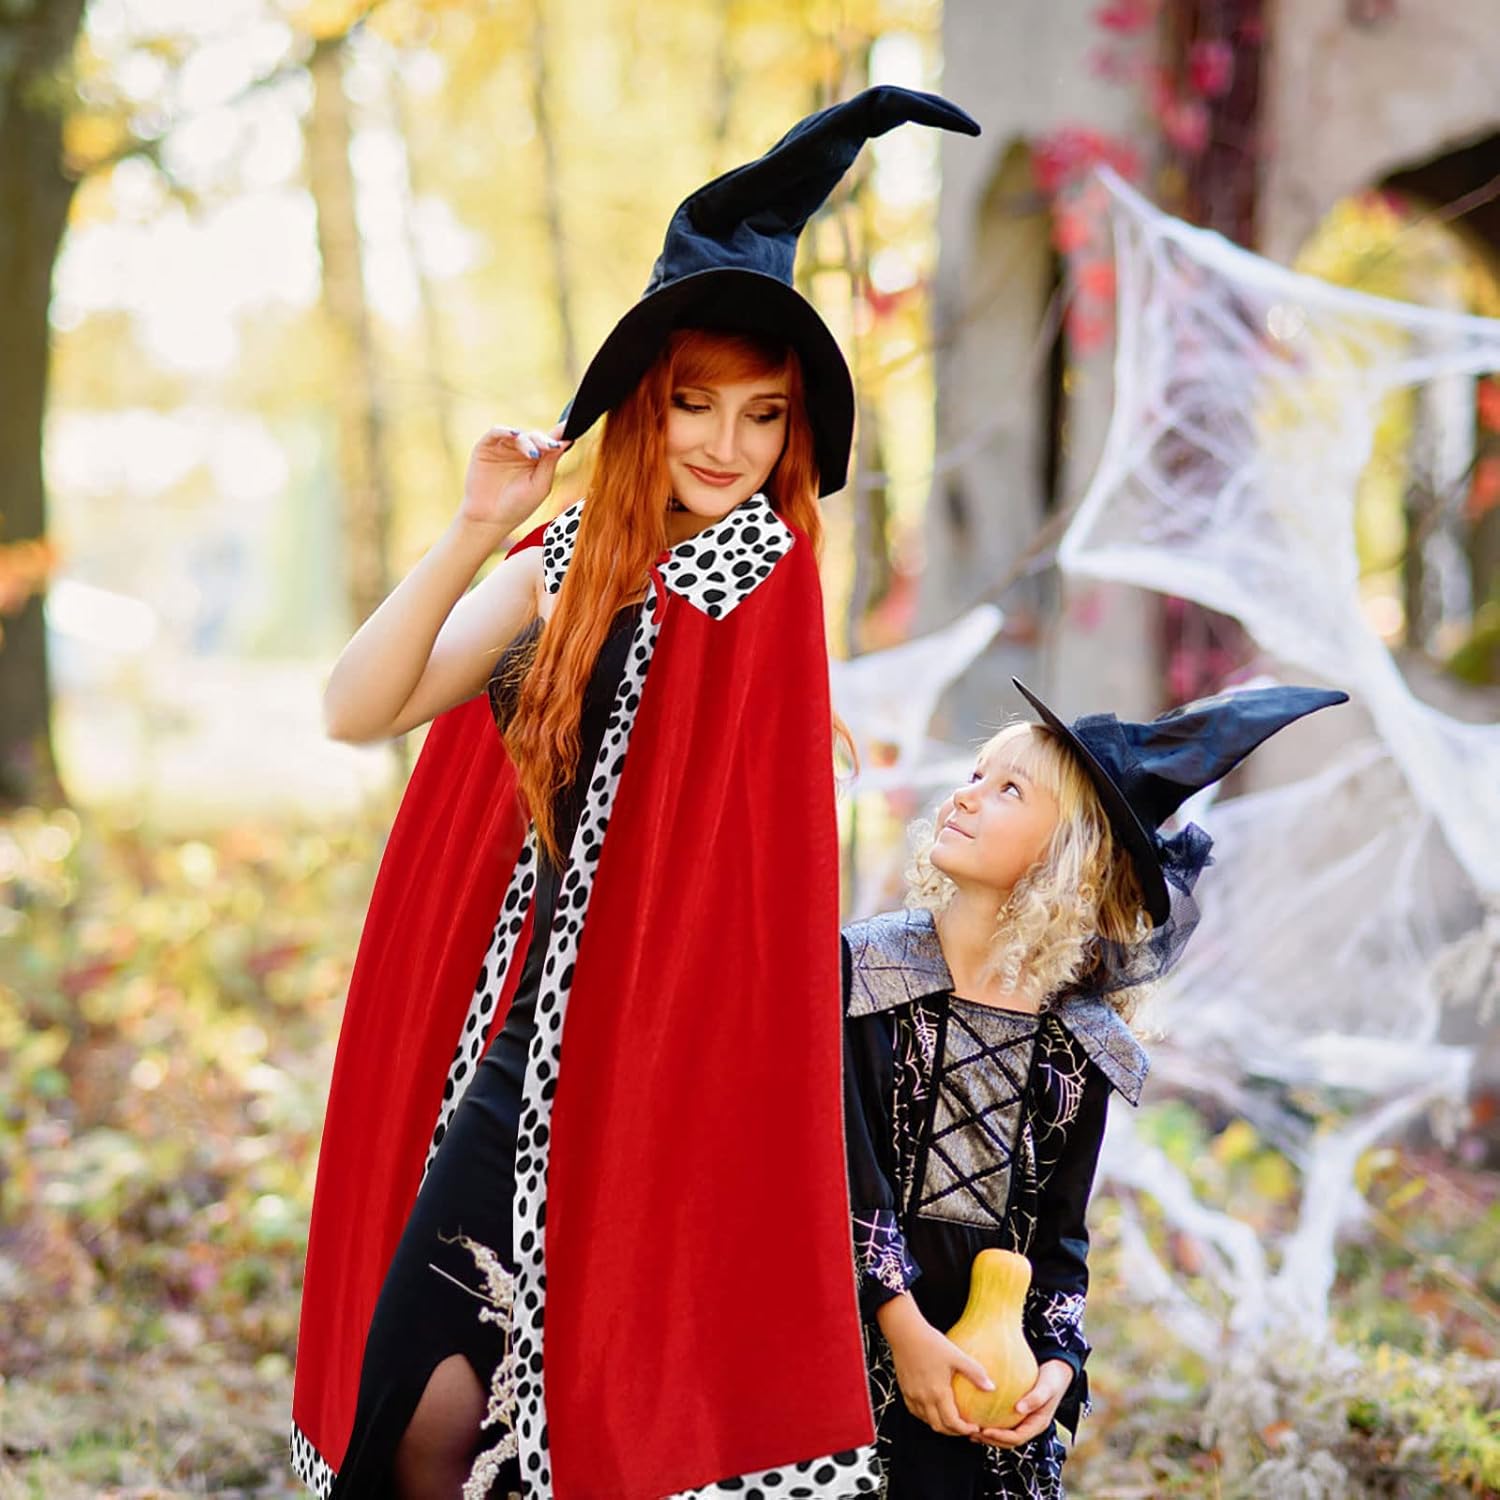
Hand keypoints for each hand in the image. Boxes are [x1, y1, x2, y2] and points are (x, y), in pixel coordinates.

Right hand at [460, 421, 571, 531]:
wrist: (490, 520)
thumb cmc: (517, 506)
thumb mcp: (540, 485)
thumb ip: (551, 462)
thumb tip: (566, 441)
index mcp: (537, 460)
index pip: (549, 443)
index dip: (560, 435)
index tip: (570, 429)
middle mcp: (521, 451)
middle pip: (535, 437)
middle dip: (544, 441)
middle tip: (551, 447)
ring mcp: (504, 448)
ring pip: (518, 435)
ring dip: (528, 441)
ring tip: (533, 454)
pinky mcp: (486, 447)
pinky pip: (495, 432)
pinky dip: (505, 430)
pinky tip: (515, 435)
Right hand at [877, 1296, 993, 1438]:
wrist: (905, 1332)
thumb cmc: (931, 1342)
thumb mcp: (956, 1355)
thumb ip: (974, 1372)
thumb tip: (992, 1387)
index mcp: (938, 1392)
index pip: (952, 1422)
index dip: (964, 1430)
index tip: (974, 1427)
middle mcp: (923, 1398)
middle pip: (939, 1427)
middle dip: (954, 1431)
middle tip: (965, 1427)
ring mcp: (912, 1396)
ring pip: (927, 1421)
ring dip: (940, 1424)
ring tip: (952, 1419)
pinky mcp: (904, 1390)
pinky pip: (916, 1412)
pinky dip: (927, 1416)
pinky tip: (934, 1408)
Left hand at [969, 1358, 1072, 1448]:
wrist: (1058, 1370)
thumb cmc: (1053, 1378)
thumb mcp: (1047, 1387)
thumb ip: (1036, 1398)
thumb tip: (1019, 1409)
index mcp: (1037, 1424)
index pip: (1017, 1438)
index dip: (1000, 1437)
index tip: (985, 1430)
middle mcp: (1030, 1425)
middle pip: (1008, 1441)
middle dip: (990, 1440)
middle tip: (972, 1432)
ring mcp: (1024, 1419)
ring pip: (1004, 1433)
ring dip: (988, 1434)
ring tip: (970, 1428)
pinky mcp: (1018, 1412)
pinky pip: (1003, 1420)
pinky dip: (990, 1420)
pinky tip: (976, 1412)